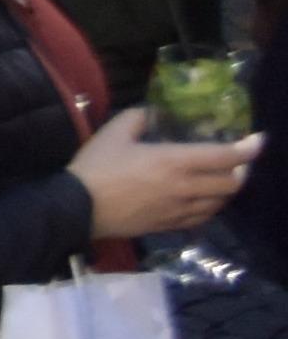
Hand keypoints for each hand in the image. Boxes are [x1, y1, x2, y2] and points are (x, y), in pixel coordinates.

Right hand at [75, 109, 258, 241]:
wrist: (79, 207)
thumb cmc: (96, 166)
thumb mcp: (113, 132)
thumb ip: (138, 118)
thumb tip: (153, 113)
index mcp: (174, 161)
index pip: (223, 156)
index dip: (246, 149)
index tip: (259, 140)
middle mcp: (185, 188)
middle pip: (231, 184)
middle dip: (241, 171)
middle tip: (237, 160)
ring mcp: (180, 210)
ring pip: (220, 203)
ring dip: (227, 190)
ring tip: (222, 179)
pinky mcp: (171, 225)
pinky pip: (203, 218)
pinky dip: (211, 206)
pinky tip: (204, 200)